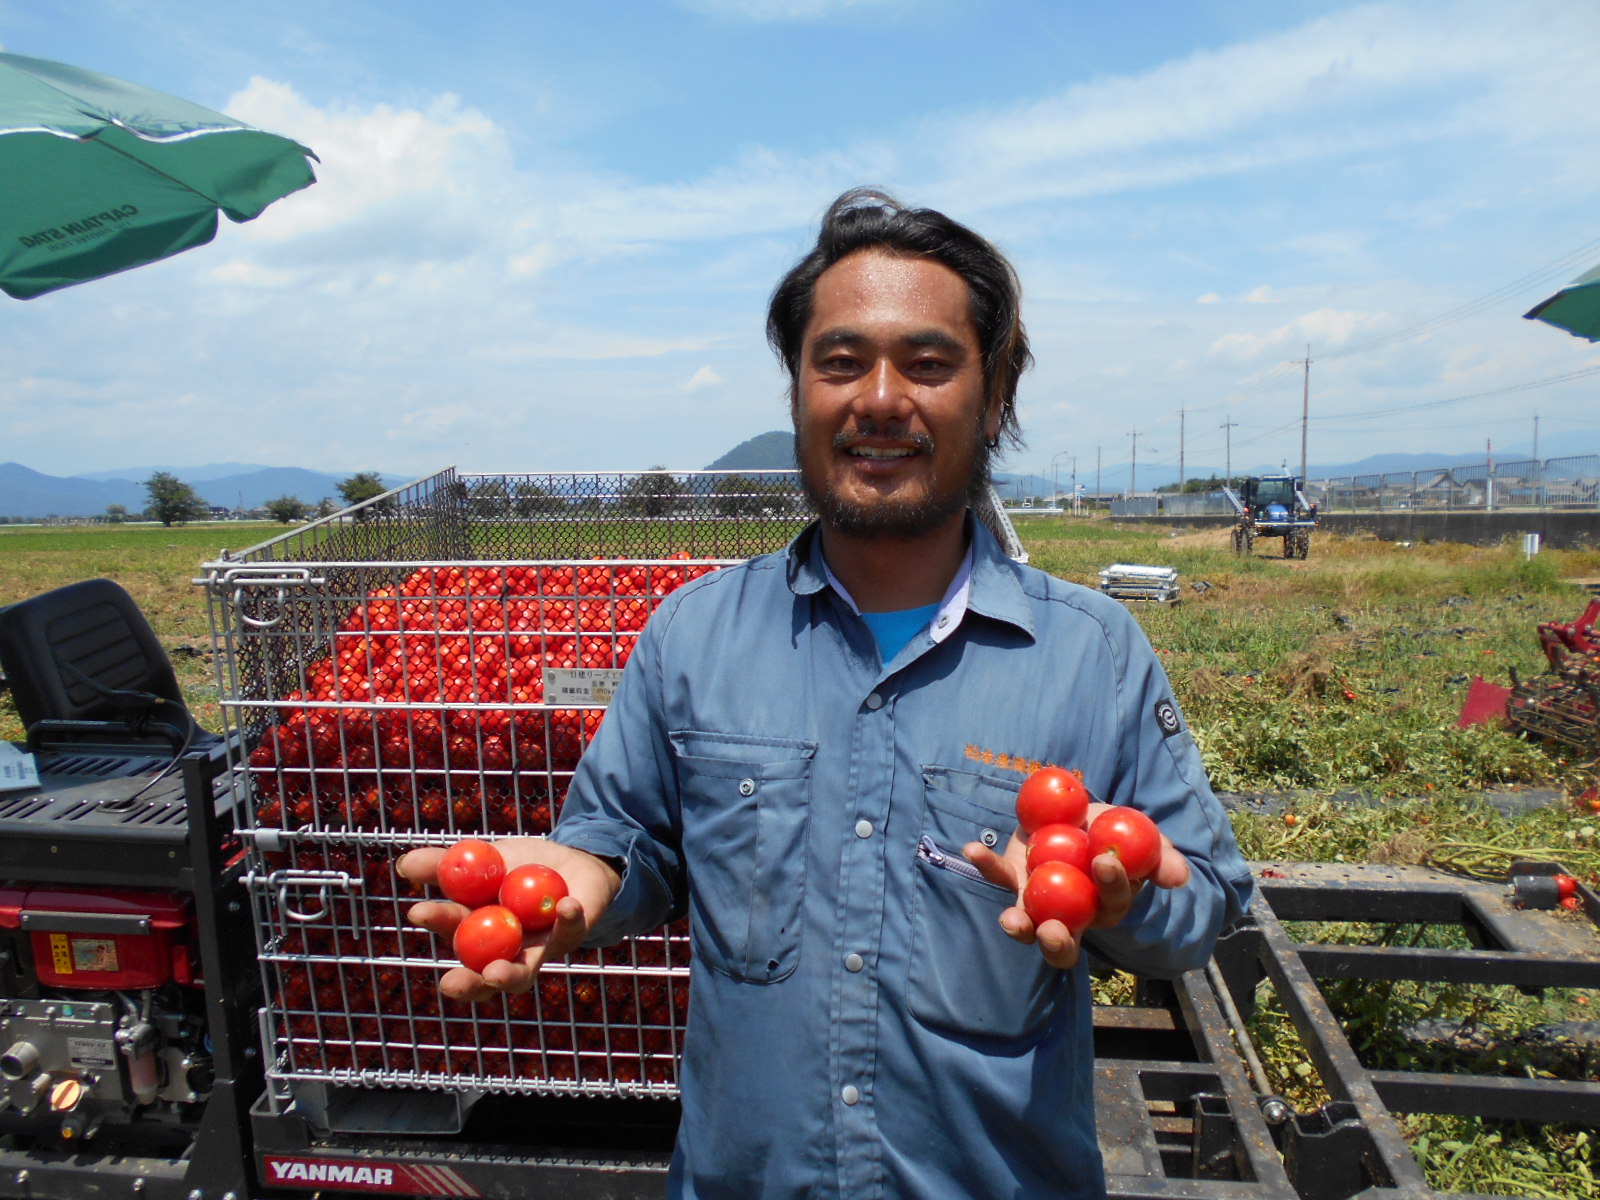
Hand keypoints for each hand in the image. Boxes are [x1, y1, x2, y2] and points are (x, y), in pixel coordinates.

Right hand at [398, 838, 621, 1002]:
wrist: (570, 862)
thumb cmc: (518, 868)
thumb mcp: (483, 860)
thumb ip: (446, 865)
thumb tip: (404, 864)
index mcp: (476, 932)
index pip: (452, 933)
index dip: (437, 924)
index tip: (420, 911)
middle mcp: (504, 951)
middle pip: (482, 977)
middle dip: (467, 982)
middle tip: (452, 983)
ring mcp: (537, 950)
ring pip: (523, 973)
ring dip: (510, 975)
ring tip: (498, 972)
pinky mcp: (570, 935)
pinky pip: (569, 931)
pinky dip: (567, 919)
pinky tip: (565, 904)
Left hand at [963, 802, 1189, 969]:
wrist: (1078, 814)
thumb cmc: (1116, 832)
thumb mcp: (1144, 838)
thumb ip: (1162, 857)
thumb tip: (1179, 878)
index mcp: (1109, 906)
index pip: (1113, 903)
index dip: (1112, 887)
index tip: (1104, 861)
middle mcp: (1073, 916)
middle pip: (1066, 942)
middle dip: (1058, 942)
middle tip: (1052, 930)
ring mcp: (1040, 904)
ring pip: (1028, 925)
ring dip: (1019, 925)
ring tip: (1011, 919)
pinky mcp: (1014, 882)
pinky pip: (998, 878)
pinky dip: (985, 865)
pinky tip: (973, 849)